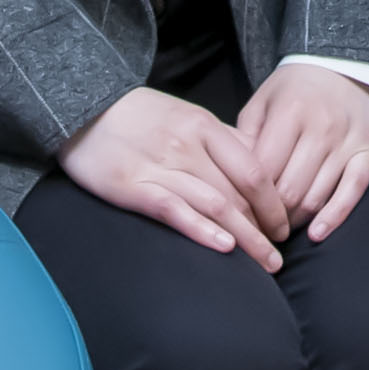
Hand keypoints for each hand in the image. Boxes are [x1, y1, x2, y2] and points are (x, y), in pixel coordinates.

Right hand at [60, 85, 293, 266]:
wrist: (84, 105)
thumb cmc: (141, 115)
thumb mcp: (187, 115)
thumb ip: (222, 139)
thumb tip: (260, 164)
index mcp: (204, 126)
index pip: (254, 169)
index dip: (274, 202)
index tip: (284, 226)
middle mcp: (187, 145)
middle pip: (238, 194)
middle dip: (265, 228)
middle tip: (278, 256)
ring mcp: (160, 166)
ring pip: (214, 205)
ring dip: (246, 238)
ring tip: (265, 264)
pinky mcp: (132, 186)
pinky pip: (174, 210)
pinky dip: (201, 230)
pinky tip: (224, 247)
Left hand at [235, 62, 368, 239]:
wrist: (346, 66)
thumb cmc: (295, 89)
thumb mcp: (263, 100)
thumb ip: (244, 135)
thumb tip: (230, 178)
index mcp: (290, 112)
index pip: (263, 169)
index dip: (247, 197)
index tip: (238, 211)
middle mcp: (321, 128)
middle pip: (289, 189)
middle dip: (270, 215)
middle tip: (259, 226)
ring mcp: (347, 142)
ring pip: (317, 197)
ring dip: (296, 220)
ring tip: (282, 227)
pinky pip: (352, 192)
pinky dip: (334, 218)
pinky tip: (316, 233)